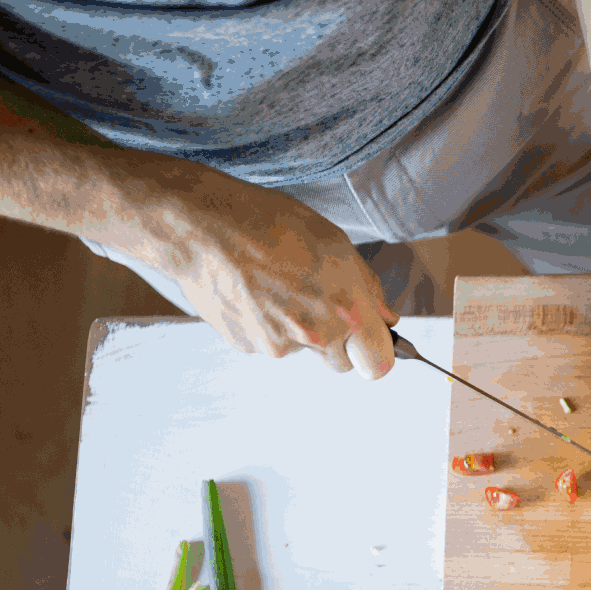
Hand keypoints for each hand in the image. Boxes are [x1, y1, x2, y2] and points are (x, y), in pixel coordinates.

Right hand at [139, 175, 397, 379]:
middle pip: (340, 363)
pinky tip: (253, 291)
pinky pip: (268, 342)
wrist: (203, 227)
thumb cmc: (271, 224)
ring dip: (297, 328)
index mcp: (347, 310)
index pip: (379, 365)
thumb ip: (367, 287)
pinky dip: (265, 324)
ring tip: (276, 285)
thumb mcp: (335, 243)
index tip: (370, 342)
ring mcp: (278, 345)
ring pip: (301, 349)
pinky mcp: (247, 345)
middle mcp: (316, 335)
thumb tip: (386, 317)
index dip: (376, 354)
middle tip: (318, 302)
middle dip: (337, 342)